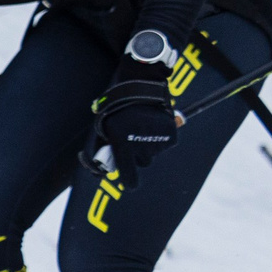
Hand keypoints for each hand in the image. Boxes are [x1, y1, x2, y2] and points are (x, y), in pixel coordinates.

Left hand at [80, 61, 179, 188]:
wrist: (140, 87)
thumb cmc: (117, 109)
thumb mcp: (104, 128)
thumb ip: (104, 149)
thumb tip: (100, 171)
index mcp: (123, 146)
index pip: (128, 176)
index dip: (129, 182)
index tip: (129, 185)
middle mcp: (141, 147)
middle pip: (142, 162)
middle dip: (138, 155)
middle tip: (133, 137)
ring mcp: (157, 142)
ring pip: (153, 152)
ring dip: (148, 144)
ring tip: (142, 126)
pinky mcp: (171, 136)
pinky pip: (165, 144)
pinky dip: (160, 137)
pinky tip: (154, 123)